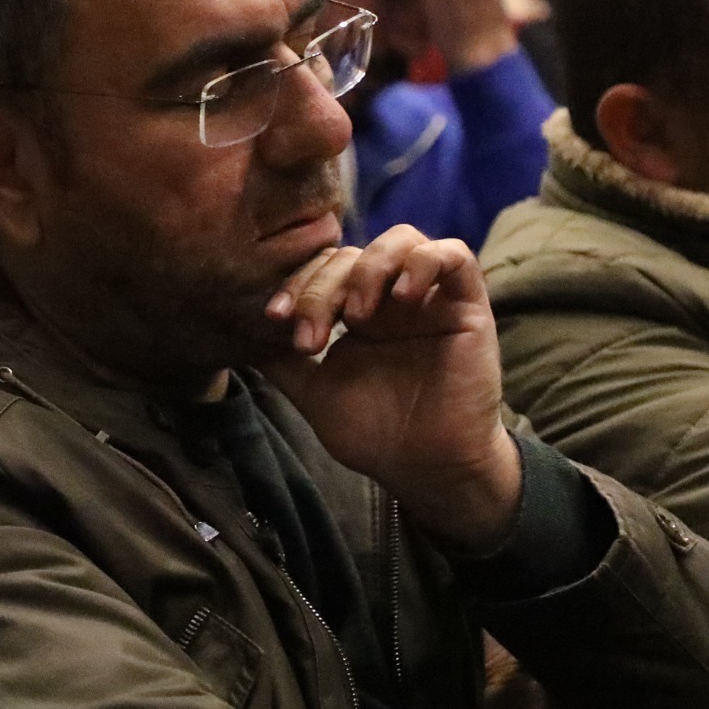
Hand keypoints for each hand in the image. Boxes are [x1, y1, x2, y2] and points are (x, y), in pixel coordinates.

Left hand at [255, 225, 521, 551]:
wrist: (426, 468)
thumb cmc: (376, 434)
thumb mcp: (316, 394)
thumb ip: (284, 361)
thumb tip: (240, 335)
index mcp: (356, 310)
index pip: (322, 268)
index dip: (296, 284)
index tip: (274, 318)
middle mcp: (391, 297)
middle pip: (352, 255)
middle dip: (322, 288)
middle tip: (311, 338)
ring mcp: (429, 297)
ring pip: (401, 239)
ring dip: (369, 268)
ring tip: (357, 316)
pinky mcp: (467, 304)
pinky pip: (453, 255)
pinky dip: (424, 263)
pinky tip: (402, 296)